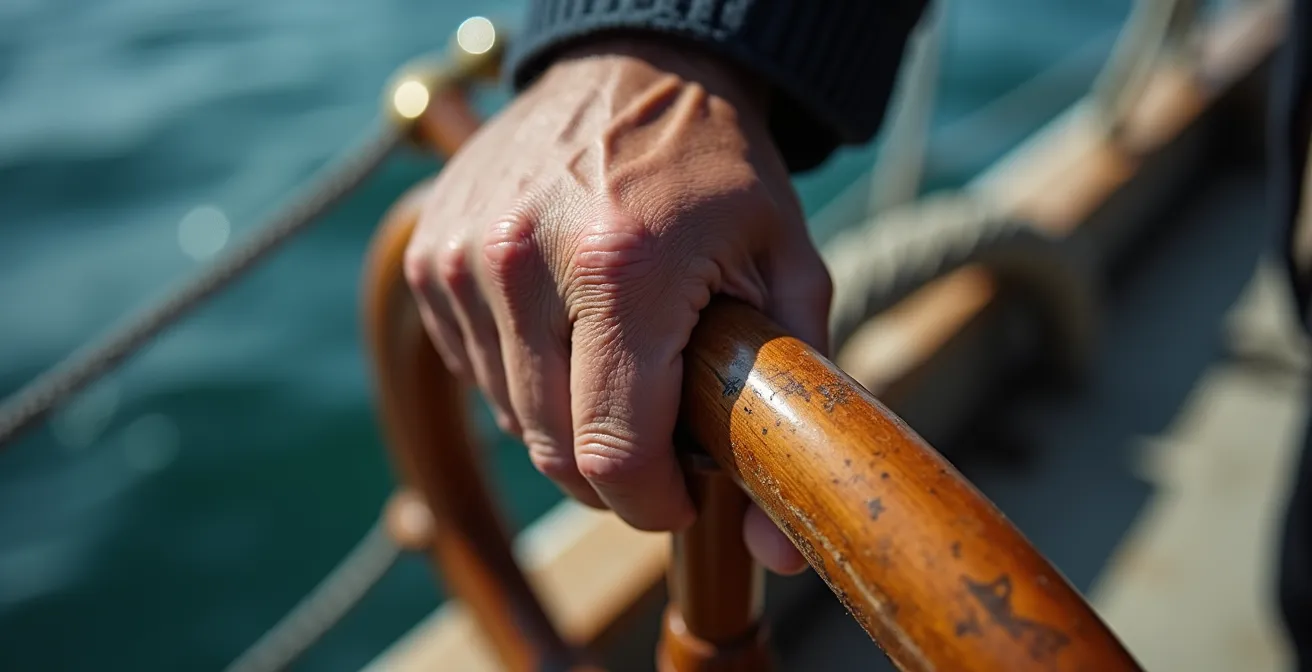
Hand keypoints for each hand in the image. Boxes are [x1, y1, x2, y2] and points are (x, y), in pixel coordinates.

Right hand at [405, 38, 830, 574]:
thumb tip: (777, 549)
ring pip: (513, 420)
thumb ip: (791, 403)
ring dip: (570, 419)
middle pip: (554, 452)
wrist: (634, 68)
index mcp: (619, 267)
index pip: (610, 455)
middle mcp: (520, 262)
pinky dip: (525, 375)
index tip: (683, 491)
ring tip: (619, 356)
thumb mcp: (789, 269)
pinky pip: (475, 371)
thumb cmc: (719, 175)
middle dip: (615, 470)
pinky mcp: (427, 258)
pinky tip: (566, 324)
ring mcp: (460, 259)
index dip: (653, 503)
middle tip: (662, 429)